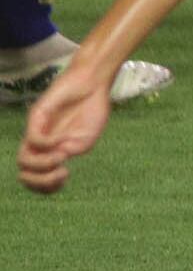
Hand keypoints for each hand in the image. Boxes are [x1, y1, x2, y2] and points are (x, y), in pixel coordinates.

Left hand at [16, 62, 112, 193]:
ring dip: (43, 166)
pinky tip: (63, 141)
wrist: (92, 84)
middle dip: (40, 182)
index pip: (37, 177)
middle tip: (62, 173)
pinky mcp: (37, 117)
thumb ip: (68, 152)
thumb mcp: (84, 140)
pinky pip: (34, 139)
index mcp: (51, 151)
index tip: (65, 176)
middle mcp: (39, 143)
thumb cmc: (90, 110)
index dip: (46, 186)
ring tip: (61, 158)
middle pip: (24, 173)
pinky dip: (48, 145)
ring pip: (23, 160)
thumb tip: (55, 160)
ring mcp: (36, 130)